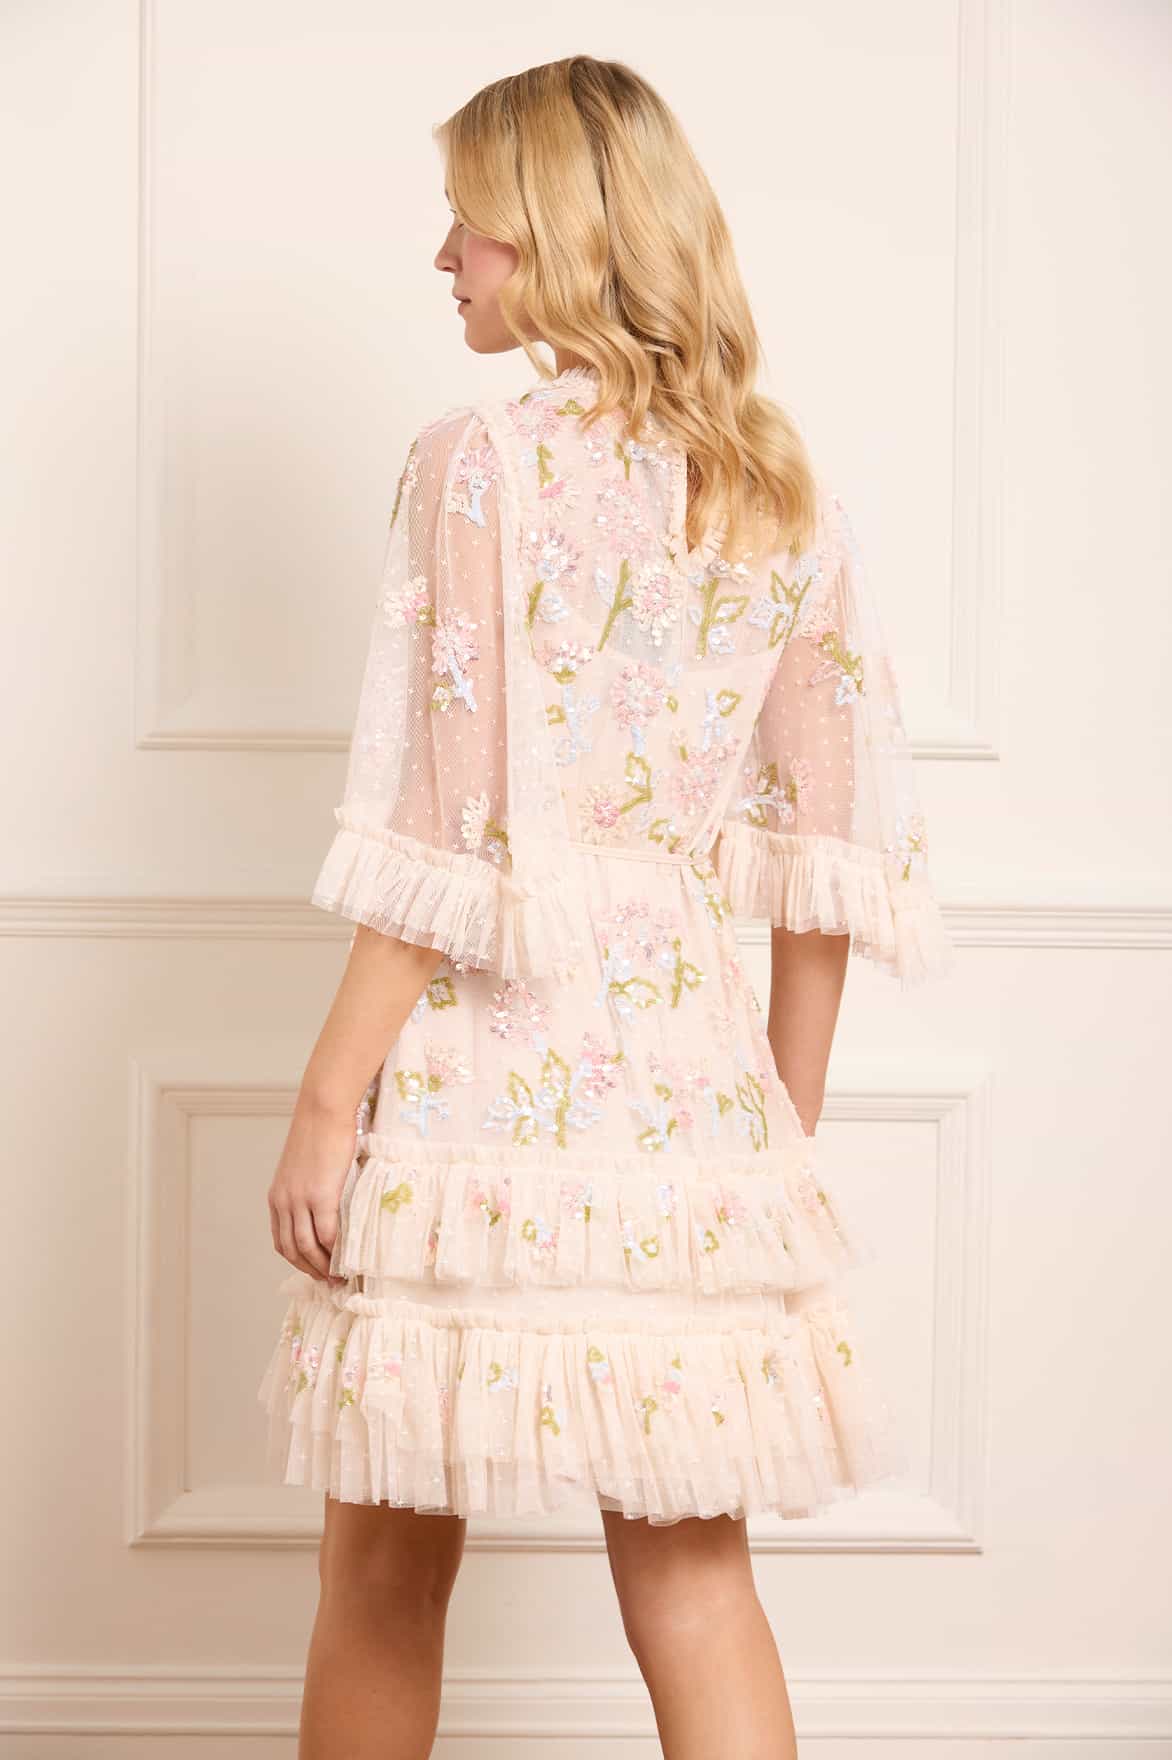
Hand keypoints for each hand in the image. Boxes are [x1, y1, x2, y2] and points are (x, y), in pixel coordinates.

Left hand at [266, 1098, 355, 1283]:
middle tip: (328, 1281)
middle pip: (292, 1250)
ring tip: (338, 1276)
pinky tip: (345, 1258)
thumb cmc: (318, 1132)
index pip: (281, 1241)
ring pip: (307, 1248)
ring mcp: (300, 1201)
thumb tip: (326, 1205)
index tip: (314, 1270)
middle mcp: (284, 1202)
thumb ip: (307, 1189)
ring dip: (322, 1266)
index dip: (297, 1261)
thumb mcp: (303, 1167)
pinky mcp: (320, 1196)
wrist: (323, 1110)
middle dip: (310, 1270)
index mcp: (277, 1196)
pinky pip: (326, 1233)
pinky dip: (334, 1251)